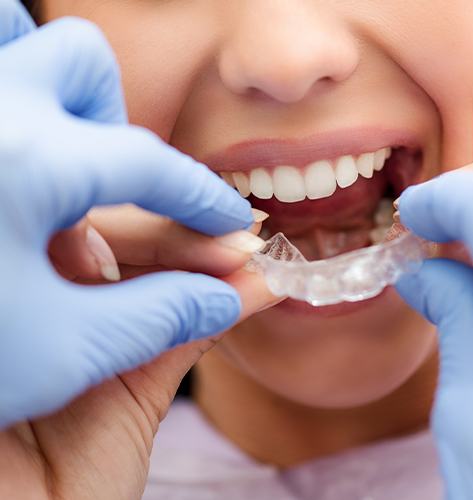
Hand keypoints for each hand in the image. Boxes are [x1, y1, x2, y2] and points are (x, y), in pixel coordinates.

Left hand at [0, 4, 277, 498]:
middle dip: (116, 126)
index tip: (231, 219)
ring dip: (55, 95)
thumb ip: (161, 318)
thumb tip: (230, 295)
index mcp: (24, 162)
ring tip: (53, 169)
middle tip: (111, 191)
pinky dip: (11, 100)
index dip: (203, 195)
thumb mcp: (61, 354)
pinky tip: (12, 176)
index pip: (149, 164)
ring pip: (15, 39)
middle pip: (84, 65)